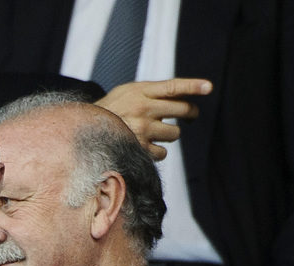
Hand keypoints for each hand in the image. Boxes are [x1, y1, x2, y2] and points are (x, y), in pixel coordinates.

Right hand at [95, 78, 212, 159]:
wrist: (84, 130)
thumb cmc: (111, 111)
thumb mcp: (126, 93)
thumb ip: (150, 93)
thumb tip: (181, 100)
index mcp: (139, 90)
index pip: (172, 87)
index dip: (193, 86)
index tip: (209, 87)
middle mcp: (142, 108)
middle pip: (182, 109)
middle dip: (189, 114)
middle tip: (189, 117)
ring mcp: (141, 128)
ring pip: (174, 133)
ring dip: (169, 135)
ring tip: (154, 133)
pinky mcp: (139, 147)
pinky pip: (163, 151)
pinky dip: (157, 150)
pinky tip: (144, 145)